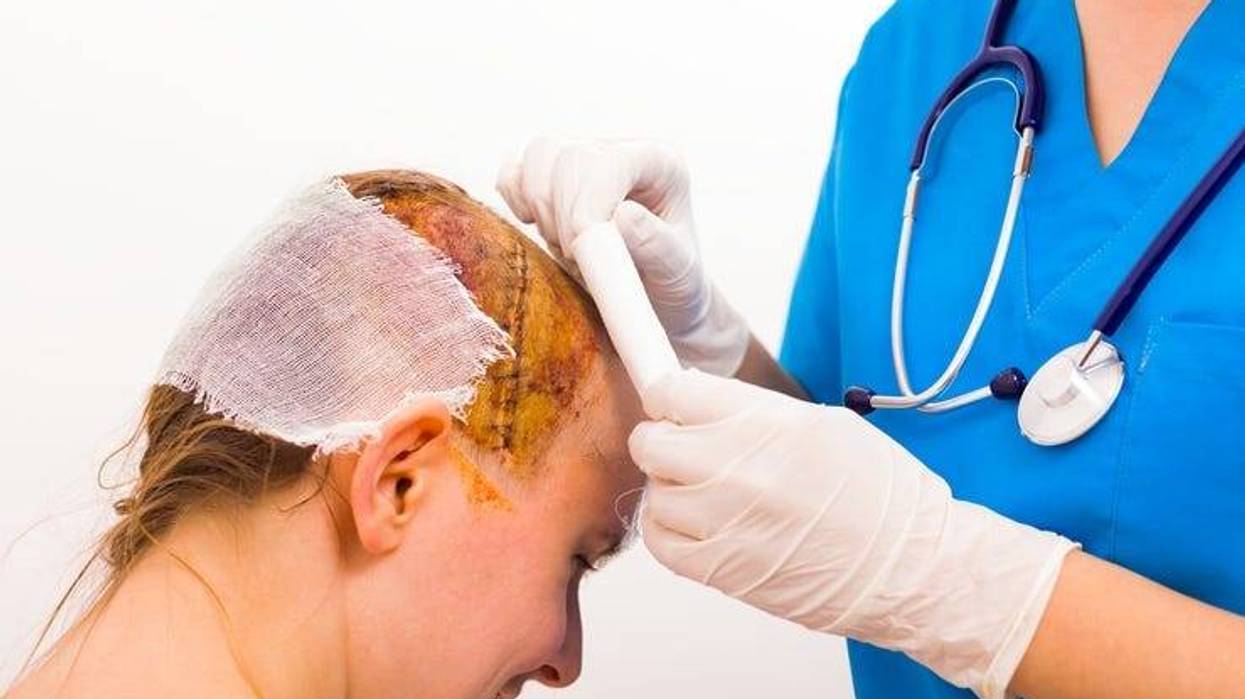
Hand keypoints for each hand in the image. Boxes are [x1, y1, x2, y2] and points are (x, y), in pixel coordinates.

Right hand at [497, 138, 748, 375]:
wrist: (658, 298)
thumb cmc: (674, 282)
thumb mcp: (678, 272)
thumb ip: (656, 244)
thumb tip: (621, 216)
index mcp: (659, 163)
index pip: (609, 160)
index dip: (586, 202)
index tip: (584, 247)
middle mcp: (622, 153)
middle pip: (568, 156)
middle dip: (563, 214)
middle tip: (580, 259)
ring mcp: (584, 161)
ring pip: (539, 156)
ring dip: (541, 210)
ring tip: (569, 249)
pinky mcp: (552, 178)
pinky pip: (515, 172)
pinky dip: (517, 200)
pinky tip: (539, 228)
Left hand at [630, 368, 1076, 698]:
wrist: (908, 568)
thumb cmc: (879, 496)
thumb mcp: (820, 423)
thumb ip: (753, 414)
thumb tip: (702, 404)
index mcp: (763, 421)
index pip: (672, 392)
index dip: (669, 397)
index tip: (673, 404)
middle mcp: (734, 467)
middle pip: (650, 441)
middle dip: (664, 441)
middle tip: (687, 449)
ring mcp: (721, 521)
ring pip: (654, 494)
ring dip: (673, 491)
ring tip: (711, 496)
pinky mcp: (718, 569)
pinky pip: (659, 542)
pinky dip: (671, 532)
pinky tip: (701, 527)